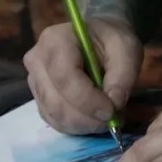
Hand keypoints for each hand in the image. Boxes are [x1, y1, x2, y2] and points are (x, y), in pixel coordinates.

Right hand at [23, 18, 142, 134]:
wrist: (98, 35)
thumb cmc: (112, 38)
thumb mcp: (127, 48)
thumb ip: (123, 75)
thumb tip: (114, 104)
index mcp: (56, 40)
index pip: (65, 79)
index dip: (88, 101)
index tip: (113, 111)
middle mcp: (37, 60)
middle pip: (57, 102)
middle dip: (88, 118)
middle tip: (114, 120)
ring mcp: (34, 79)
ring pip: (55, 115)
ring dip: (84, 124)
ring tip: (107, 118)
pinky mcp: (38, 96)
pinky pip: (53, 119)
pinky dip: (76, 125)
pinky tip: (93, 118)